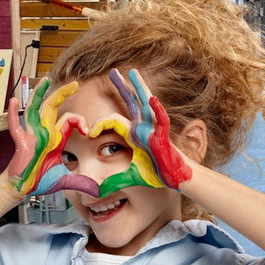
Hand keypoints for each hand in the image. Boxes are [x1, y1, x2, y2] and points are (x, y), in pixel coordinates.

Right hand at [7, 78, 98, 196]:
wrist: (24, 188)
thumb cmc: (40, 180)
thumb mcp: (65, 180)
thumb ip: (81, 183)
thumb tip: (98, 191)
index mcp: (56, 138)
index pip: (70, 120)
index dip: (80, 121)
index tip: (88, 131)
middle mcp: (44, 132)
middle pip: (53, 107)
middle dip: (63, 94)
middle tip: (75, 83)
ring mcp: (32, 135)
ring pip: (34, 110)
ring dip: (38, 95)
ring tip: (44, 80)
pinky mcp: (21, 142)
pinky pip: (16, 125)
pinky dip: (14, 114)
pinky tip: (13, 102)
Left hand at [98, 69, 191, 196]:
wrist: (175, 178)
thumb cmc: (156, 175)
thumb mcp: (129, 177)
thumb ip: (114, 182)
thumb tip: (97, 192)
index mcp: (134, 133)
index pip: (114, 120)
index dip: (100, 124)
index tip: (89, 131)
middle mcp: (143, 127)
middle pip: (131, 102)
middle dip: (122, 86)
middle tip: (113, 71)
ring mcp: (154, 129)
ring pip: (145, 104)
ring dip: (139, 88)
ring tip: (133, 73)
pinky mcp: (163, 135)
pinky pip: (160, 119)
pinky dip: (155, 109)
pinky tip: (150, 98)